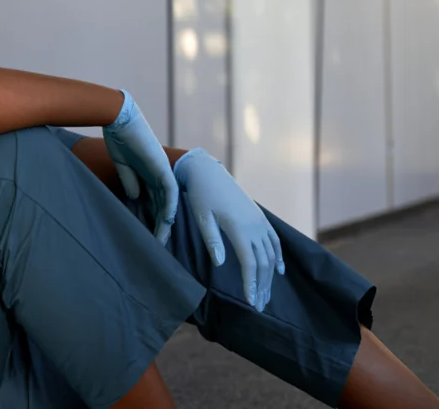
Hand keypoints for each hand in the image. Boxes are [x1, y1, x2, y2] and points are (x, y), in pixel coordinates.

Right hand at [103, 90, 178, 243]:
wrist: (119, 118)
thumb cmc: (118, 137)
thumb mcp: (123, 164)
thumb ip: (130, 180)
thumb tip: (135, 197)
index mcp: (148, 172)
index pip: (153, 200)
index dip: (151, 217)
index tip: (147, 234)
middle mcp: (158, 173)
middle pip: (162, 204)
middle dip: (159, 225)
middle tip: (157, 245)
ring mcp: (162, 170)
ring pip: (167, 201)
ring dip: (165, 221)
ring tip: (161, 240)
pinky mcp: (162, 166)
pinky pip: (169, 190)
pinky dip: (169, 205)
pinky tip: (167, 220)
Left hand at [174, 148, 283, 311]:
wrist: (208, 173)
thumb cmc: (201, 196)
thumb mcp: (202, 217)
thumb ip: (212, 240)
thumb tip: (221, 265)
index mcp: (239, 228)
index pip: (250, 263)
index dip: (251, 284)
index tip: (251, 303)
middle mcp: (254, 226)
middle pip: (264, 262)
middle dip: (262, 286)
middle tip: (258, 307)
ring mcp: (259, 221)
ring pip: (271, 254)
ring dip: (270, 276)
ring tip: (265, 295)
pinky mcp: (259, 217)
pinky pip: (274, 240)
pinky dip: (278, 256)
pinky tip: (279, 271)